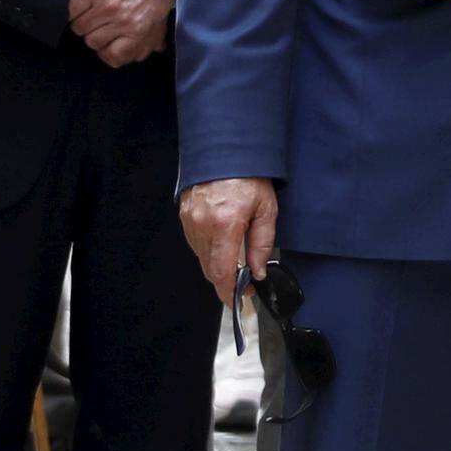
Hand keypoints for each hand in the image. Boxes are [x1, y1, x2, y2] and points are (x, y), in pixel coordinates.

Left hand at [51, 0, 177, 66]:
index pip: (72, 11)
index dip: (77, 10)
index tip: (85, 7)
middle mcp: (108, 7)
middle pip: (80, 29)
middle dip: (85, 23)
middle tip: (96, 17)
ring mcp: (123, 23)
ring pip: (94, 43)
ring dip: (97, 37)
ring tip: (105, 28)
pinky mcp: (138, 36)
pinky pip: (114, 56)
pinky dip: (110, 53)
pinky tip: (112, 43)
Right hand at [181, 176, 278, 300]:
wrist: (226, 150)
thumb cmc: (248, 175)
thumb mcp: (266, 209)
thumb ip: (262, 244)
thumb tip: (258, 271)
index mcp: (224, 224)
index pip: (221, 272)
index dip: (229, 292)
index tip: (238, 300)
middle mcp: (202, 225)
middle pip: (209, 269)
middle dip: (225, 281)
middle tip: (243, 283)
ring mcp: (190, 220)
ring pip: (201, 257)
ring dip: (216, 265)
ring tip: (234, 262)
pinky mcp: (185, 214)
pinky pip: (195, 243)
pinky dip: (208, 250)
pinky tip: (221, 245)